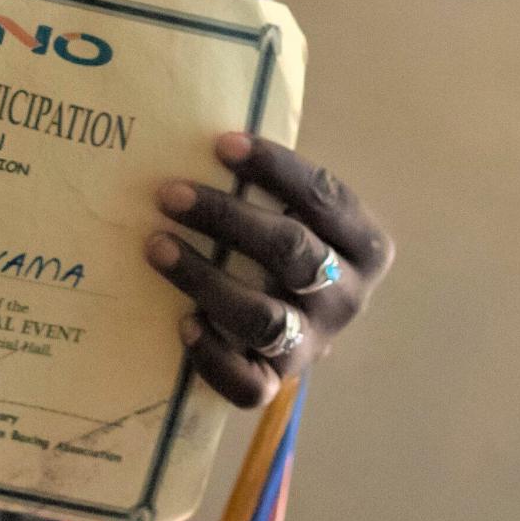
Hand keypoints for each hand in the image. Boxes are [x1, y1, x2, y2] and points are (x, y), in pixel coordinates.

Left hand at [143, 133, 392, 407]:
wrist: (294, 325)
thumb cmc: (280, 247)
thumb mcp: (293, 213)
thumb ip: (269, 187)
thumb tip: (199, 137)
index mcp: (364, 245)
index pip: (325, 197)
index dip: (275, 169)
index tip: (221, 144)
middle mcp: (348, 296)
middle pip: (291, 252)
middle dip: (226, 218)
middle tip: (167, 193)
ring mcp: (314, 343)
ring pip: (265, 318)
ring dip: (205, 278)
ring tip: (155, 246)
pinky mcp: (278, 380)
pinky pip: (249, 383)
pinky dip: (213, 355)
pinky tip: (182, 322)